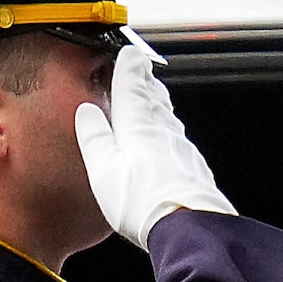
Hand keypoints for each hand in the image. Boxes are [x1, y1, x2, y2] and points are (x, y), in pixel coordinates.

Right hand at [74, 50, 234, 248]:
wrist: (189, 228)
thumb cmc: (143, 203)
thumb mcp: (103, 168)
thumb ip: (94, 137)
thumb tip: (87, 112)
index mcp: (139, 124)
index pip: (133, 85)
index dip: (130, 66)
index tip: (129, 53)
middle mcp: (165, 131)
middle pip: (155, 98)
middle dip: (146, 82)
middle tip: (141, 71)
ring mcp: (183, 150)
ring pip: (169, 119)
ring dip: (159, 106)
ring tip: (152, 101)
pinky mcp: (194, 170)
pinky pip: (178, 142)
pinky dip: (169, 133)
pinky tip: (168, 143)